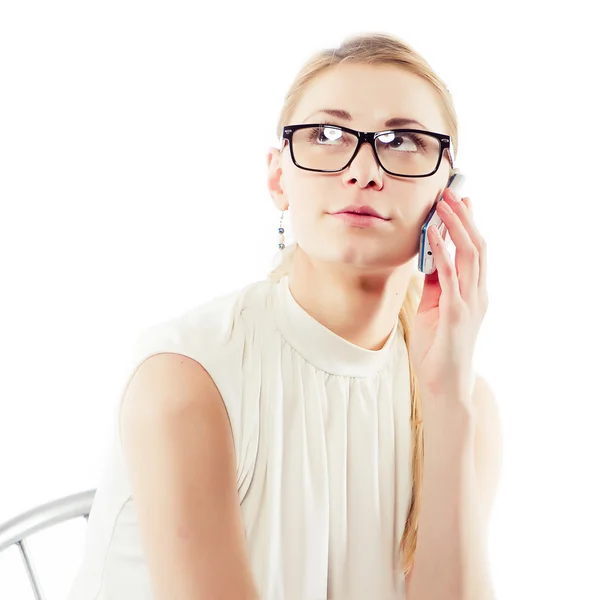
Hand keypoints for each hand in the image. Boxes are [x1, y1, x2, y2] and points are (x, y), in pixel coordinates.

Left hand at [409, 187, 488, 409]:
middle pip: (476, 246)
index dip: (469, 225)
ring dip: (455, 227)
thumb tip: (427, 257)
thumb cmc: (438, 348)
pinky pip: (450, 277)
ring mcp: (469, 303)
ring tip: (444, 205)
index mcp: (474, 292)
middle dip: (464, 217)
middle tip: (451, 194)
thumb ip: (435, 284)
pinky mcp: (456, 314)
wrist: (444, 384)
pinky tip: (435, 237)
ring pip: (468, 256)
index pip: (475, 251)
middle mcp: (477, 294)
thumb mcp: (435, 308)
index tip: (460, 202)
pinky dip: (443, 254)